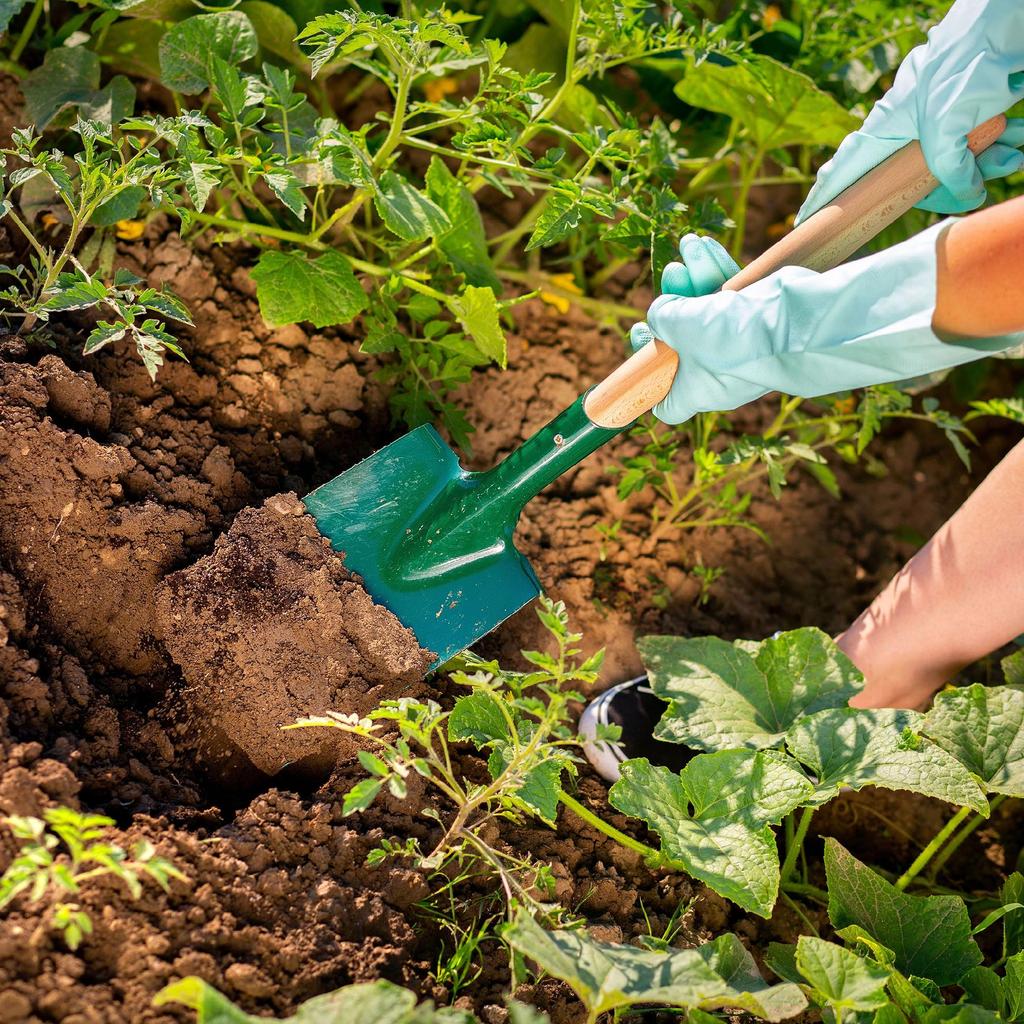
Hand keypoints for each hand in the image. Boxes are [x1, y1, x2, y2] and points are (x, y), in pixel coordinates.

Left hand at [631, 234, 758, 423]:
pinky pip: (732, 297)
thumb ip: (661, 317)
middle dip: (673, 303)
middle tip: (671, 274)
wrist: (792, 324)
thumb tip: (663, 311)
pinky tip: (705, 246)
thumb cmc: (731, 338)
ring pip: (708, 311)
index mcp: (696, 391)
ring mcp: (740, 346)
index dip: (649, 377)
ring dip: (695, 276)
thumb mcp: (678, 325)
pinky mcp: (759, 322)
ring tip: (688, 244)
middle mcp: (717, 373)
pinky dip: (718, 271)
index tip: (643, 343)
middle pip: (683, 340)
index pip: (667, 403)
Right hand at [797, 0, 1023, 222]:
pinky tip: (1016, 140)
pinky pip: (976, 141)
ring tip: (1012, 152)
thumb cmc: (970, 60)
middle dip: (950, 183)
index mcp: (888, 122)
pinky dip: (998, 146)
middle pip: (912, 174)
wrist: (1009, 14)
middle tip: (978, 186)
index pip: (846, 166)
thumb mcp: (951, 123)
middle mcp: (908, 120)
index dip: (825, 196)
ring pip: (951, 160)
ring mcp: (937, 112)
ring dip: (984, 162)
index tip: (806, 220)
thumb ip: (949, 169)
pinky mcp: (967, 105)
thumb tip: (967, 196)